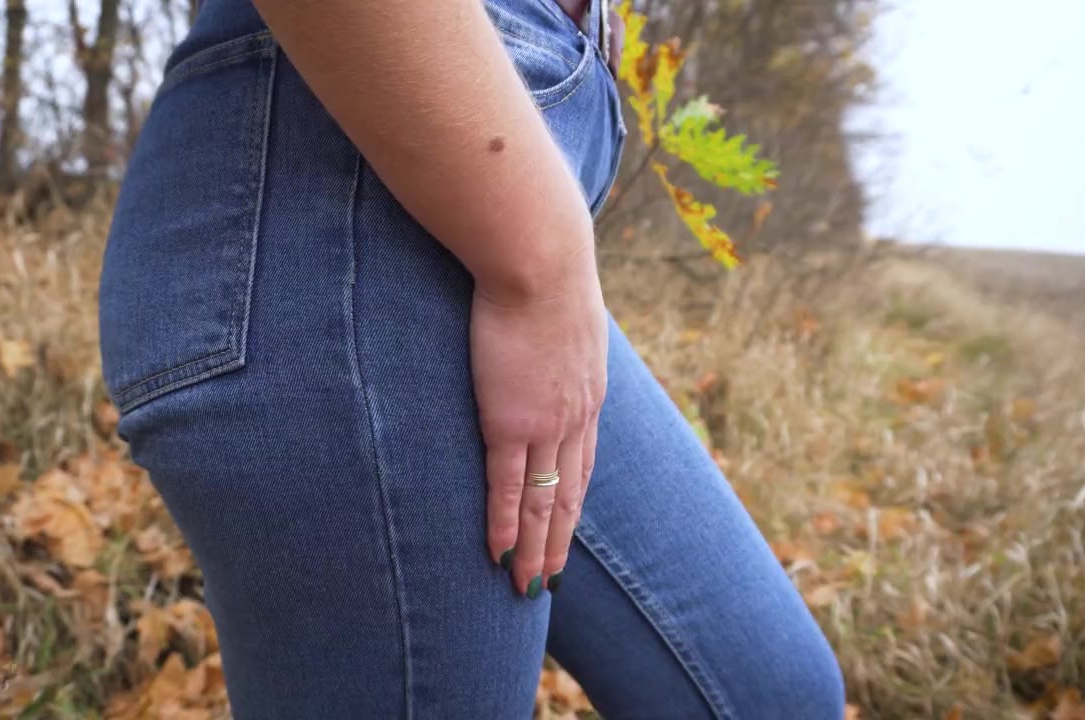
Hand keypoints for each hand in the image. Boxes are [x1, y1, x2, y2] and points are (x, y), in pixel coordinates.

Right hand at [471, 251, 607, 597]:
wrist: (541, 261)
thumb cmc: (547, 267)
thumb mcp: (568, 306)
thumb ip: (560, 328)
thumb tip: (550, 319)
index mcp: (588, 393)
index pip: (582, 462)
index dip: (572, 502)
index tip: (564, 530)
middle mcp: (575, 418)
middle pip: (567, 494)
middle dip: (556, 541)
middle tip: (546, 581)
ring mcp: (545, 424)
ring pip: (541, 502)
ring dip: (532, 547)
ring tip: (524, 585)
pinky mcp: (510, 422)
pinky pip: (506, 487)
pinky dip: (502, 524)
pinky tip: (496, 552)